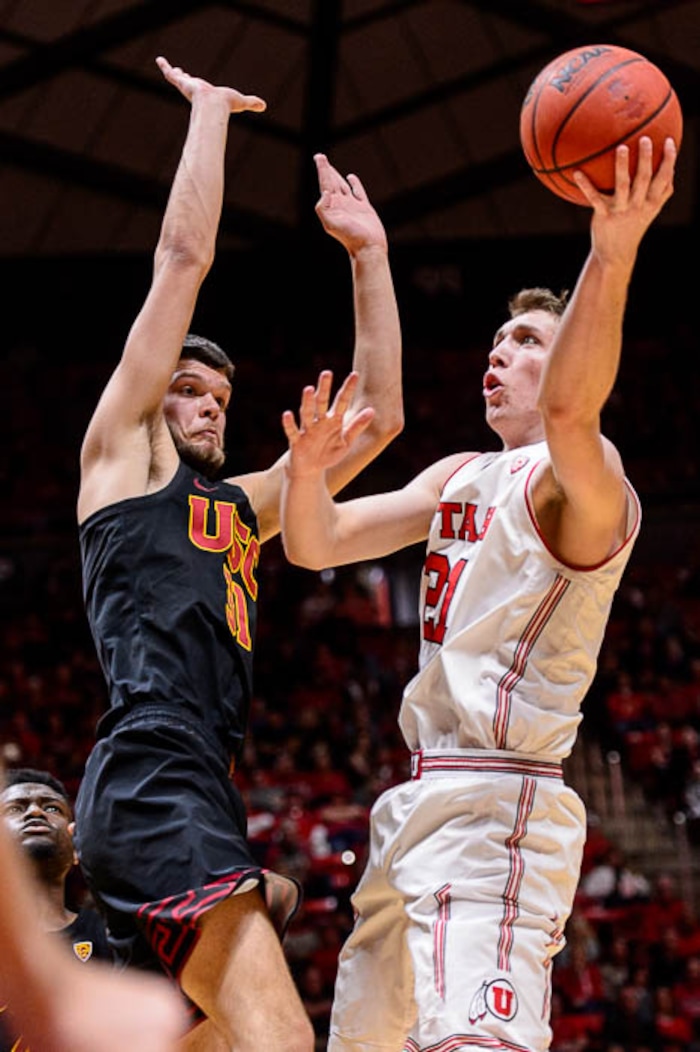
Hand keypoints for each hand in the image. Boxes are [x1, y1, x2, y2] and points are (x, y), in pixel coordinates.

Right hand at [156, 56, 265, 114]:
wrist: (213, 106)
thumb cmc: (226, 105)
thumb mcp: (241, 102)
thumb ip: (251, 103)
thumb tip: (264, 106)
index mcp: (205, 94)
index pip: (199, 88)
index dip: (196, 84)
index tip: (193, 80)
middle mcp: (194, 90)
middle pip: (187, 81)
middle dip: (183, 77)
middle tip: (179, 71)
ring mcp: (187, 86)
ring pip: (176, 76)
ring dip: (170, 70)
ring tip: (163, 63)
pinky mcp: (182, 82)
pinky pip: (170, 73)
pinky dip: (165, 66)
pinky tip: (159, 59)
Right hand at [282, 370, 374, 476]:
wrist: (310, 470)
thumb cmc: (329, 453)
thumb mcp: (346, 441)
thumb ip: (357, 426)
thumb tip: (372, 410)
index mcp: (333, 421)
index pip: (341, 401)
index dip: (348, 389)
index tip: (355, 375)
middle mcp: (320, 422)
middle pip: (322, 402)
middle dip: (324, 388)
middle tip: (327, 373)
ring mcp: (307, 430)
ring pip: (307, 414)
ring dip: (307, 402)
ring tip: (309, 389)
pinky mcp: (296, 441)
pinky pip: (292, 431)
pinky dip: (289, 423)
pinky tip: (287, 414)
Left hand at [314, 154, 387, 255]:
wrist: (368, 247)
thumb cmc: (350, 237)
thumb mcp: (331, 224)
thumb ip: (323, 208)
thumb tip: (325, 192)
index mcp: (332, 206)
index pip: (325, 184)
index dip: (322, 170)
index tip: (319, 158)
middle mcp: (340, 204)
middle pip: (331, 183)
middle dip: (326, 170)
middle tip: (320, 157)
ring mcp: (352, 205)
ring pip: (342, 185)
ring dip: (336, 175)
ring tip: (330, 166)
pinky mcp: (364, 207)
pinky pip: (358, 191)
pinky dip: (354, 183)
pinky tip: (350, 177)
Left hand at [574, 135, 676, 264]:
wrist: (616, 254)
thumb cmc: (633, 227)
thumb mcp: (650, 212)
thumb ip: (660, 193)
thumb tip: (671, 169)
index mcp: (651, 203)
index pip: (665, 179)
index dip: (669, 160)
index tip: (670, 141)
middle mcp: (638, 206)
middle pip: (645, 178)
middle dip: (646, 158)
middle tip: (645, 138)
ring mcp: (621, 211)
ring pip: (623, 185)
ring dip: (622, 166)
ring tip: (621, 147)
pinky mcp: (604, 216)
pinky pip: (594, 198)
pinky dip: (586, 185)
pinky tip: (577, 173)